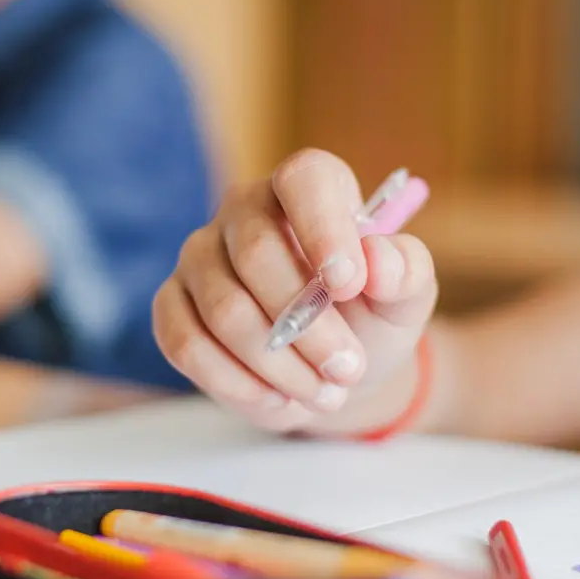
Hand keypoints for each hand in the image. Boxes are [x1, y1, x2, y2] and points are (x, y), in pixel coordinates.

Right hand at [153, 150, 437, 434]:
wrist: (333, 368)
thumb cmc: (371, 317)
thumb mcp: (407, 298)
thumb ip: (407, 272)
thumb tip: (377, 258)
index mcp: (307, 186)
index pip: (304, 180)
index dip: (324, 228)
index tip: (348, 286)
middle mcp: (243, 209)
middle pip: (256, 255)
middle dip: (309, 326)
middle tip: (349, 369)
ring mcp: (199, 256)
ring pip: (224, 311)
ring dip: (280, 365)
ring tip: (324, 392)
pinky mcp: (172, 304)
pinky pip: (186, 344)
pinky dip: (237, 383)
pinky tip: (277, 398)